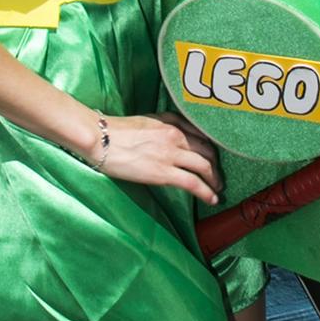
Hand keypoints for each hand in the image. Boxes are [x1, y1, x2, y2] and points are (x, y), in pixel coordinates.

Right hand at [98, 113, 221, 206]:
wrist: (101, 139)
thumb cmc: (117, 131)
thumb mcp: (147, 121)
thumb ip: (165, 127)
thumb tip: (174, 141)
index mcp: (171, 122)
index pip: (202, 134)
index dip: (211, 148)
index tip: (213, 157)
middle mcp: (176, 135)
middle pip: (208, 151)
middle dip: (216, 165)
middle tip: (218, 177)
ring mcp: (171, 153)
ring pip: (205, 167)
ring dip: (215, 180)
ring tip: (217, 189)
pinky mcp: (164, 172)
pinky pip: (194, 183)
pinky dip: (207, 192)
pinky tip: (212, 199)